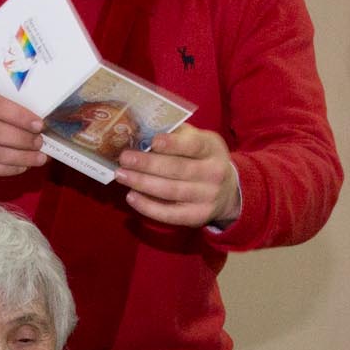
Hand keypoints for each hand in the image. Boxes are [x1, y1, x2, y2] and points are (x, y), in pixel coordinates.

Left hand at [113, 126, 240, 227]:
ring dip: (142, 183)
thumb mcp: (198, 139)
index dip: (173, 144)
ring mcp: (207, 197)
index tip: (153, 141)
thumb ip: (176, 134)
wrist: (228, 190)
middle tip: (124, 158)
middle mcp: (214, 173)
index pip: (194, 145)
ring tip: (121, 175)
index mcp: (212, 148)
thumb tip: (142, 132)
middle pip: (178, 169)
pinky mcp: (198, 217)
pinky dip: (148, 207)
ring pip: (171, 191)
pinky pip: (170, 214)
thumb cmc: (202, 158)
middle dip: (148, 164)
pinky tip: (131, 196)